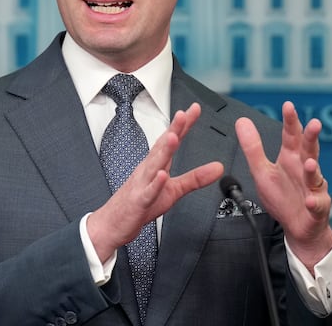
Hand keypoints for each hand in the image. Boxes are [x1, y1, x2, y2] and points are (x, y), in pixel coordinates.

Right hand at [87, 102, 223, 261]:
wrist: (112, 224)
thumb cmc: (140, 204)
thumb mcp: (173, 190)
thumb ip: (195, 178)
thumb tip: (219, 167)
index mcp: (156, 164)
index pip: (171, 140)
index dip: (183, 125)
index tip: (195, 108)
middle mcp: (148, 169)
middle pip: (162, 146)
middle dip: (173, 129)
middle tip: (185, 113)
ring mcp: (142, 184)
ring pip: (154, 165)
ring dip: (163, 150)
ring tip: (173, 137)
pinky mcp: (139, 201)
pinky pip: (148, 192)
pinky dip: (155, 184)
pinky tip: (162, 175)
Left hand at [236, 101, 331, 271]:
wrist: (297, 227)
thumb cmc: (282, 197)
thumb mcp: (262, 170)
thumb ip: (252, 147)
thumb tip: (242, 121)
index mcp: (291, 158)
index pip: (291, 136)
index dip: (290, 121)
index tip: (288, 106)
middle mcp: (305, 169)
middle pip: (309, 150)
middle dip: (312, 137)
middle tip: (314, 124)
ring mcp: (313, 187)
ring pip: (315, 176)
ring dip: (313, 170)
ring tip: (308, 164)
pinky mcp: (317, 208)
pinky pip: (317, 204)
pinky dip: (314, 202)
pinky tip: (310, 200)